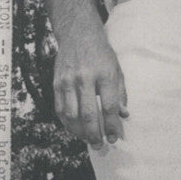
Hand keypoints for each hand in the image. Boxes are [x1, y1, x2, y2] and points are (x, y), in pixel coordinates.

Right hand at [53, 24, 127, 147]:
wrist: (78, 34)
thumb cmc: (101, 53)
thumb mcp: (117, 69)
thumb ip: (120, 93)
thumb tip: (124, 115)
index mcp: (104, 74)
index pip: (108, 106)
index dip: (111, 125)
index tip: (113, 137)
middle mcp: (85, 78)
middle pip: (88, 114)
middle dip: (94, 134)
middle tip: (99, 145)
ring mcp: (68, 81)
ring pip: (71, 115)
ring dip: (79, 131)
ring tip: (88, 139)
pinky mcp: (57, 82)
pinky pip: (60, 108)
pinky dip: (67, 122)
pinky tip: (74, 128)